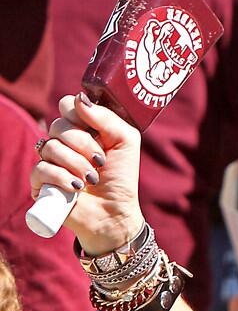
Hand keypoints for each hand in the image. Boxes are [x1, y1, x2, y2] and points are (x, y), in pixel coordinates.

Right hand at [29, 94, 144, 253]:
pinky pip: (41, 168)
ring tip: (91, 178)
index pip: (67, 106)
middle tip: (100, 161)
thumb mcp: (125, 140)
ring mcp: (50, 161)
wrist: (115, 211)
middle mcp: (64, 141)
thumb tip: (79, 99)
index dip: (79, 114)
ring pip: (50, 146)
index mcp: (83, 128)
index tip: (97, 131)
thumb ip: (107, 117)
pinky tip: (77, 187)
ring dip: (76, 163)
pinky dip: (62, 178)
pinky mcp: (40, 181)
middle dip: (84, 143)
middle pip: (58, 125)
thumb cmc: (122, 176)